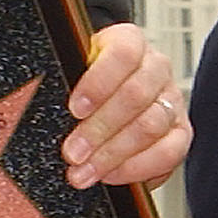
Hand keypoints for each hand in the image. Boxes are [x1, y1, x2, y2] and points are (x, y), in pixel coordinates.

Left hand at [61, 23, 190, 189]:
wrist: (107, 99)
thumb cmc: (86, 86)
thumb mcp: (72, 74)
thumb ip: (64, 82)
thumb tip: (37, 102)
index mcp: (129, 42)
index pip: (123, 53)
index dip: (99, 82)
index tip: (74, 109)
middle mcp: (155, 68)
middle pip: (135, 95)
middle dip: (99, 129)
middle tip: (72, 153)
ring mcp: (171, 99)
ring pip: (151, 125)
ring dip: (113, 154)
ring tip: (84, 171)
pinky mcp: (180, 131)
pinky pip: (169, 151)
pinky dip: (138, 167)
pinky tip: (112, 175)